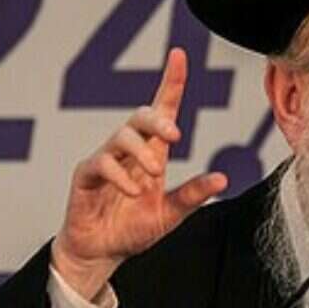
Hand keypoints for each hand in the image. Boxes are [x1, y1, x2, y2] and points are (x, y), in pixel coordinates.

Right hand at [51, 48, 228, 300]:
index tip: (179, 55)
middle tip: (175, 135)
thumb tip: (222, 179)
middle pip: (141, 116)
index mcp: (152, 153)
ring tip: (154, 173)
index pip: (163, 110)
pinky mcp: (86, 175)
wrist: (102, 252)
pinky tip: (133, 191)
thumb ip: (193, 195)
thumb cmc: (134, 229)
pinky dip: (120, 175)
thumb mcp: (171, 214)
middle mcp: (129, 151)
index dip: (171, 83)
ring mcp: (105, 160)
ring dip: (142, 151)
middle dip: (158, 120)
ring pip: (122, 135)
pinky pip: (101, 163)